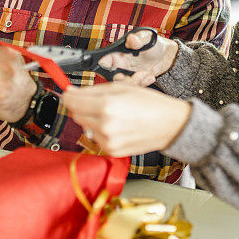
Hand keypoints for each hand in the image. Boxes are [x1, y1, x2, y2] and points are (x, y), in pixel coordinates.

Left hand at [61, 83, 190, 156]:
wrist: (169, 125)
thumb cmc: (151, 105)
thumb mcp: (122, 87)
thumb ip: (94, 90)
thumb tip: (73, 92)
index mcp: (106, 106)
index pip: (72, 102)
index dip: (69, 95)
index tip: (70, 92)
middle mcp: (105, 126)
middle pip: (76, 114)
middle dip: (82, 106)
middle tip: (97, 101)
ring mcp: (107, 141)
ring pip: (85, 127)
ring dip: (92, 119)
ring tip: (113, 114)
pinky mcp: (112, 151)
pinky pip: (96, 138)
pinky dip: (101, 131)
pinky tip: (117, 126)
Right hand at [97, 30, 178, 85]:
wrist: (167, 55)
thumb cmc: (154, 42)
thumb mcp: (147, 37)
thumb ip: (139, 38)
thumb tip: (132, 40)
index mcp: (116, 53)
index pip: (103, 63)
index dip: (104, 69)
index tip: (116, 72)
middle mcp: (119, 65)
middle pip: (112, 78)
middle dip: (123, 80)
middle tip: (136, 76)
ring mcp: (127, 74)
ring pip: (123, 85)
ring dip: (135, 82)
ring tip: (146, 74)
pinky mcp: (135, 81)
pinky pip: (135, 88)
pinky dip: (143, 84)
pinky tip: (151, 77)